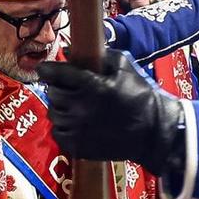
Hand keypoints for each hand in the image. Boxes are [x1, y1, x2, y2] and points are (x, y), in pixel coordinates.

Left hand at [38, 49, 186, 174]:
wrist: (153, 133)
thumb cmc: (141, 96)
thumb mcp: (125, 67)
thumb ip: (100, 56)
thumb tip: (72, 51)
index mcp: (92, 86)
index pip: (57, 74)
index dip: (48, 70)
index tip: (44, 69)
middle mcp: (80, 108)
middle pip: (53, 93)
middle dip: (57, 87)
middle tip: (65, 87)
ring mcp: (78, 129)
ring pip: (54, 114)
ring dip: (60, 107)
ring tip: (71, 106)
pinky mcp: (78, 147)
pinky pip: (58, 133)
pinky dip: (62, 126)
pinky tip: (73, 123)